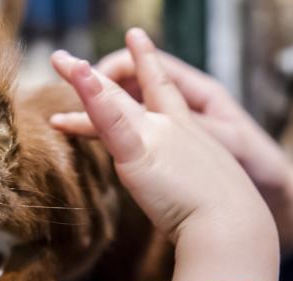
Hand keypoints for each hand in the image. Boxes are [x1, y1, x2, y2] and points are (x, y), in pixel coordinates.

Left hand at [50, 28, 278, 280]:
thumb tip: (190, 214)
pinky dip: (92, 96)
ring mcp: (155, 137)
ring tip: (59, 59)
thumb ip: (192, 192)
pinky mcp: (138, 154)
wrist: (234, 227)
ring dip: (83, 78)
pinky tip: (78, 75)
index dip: (150, 66)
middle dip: (106, 73)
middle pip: (134, 92)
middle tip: (76, 59)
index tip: (136, 41)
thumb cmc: (227, 222)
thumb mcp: (210, 196)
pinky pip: (110, 119)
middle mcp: (173, 128)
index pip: (165, 93)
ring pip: (113, 100)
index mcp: (190, 136)